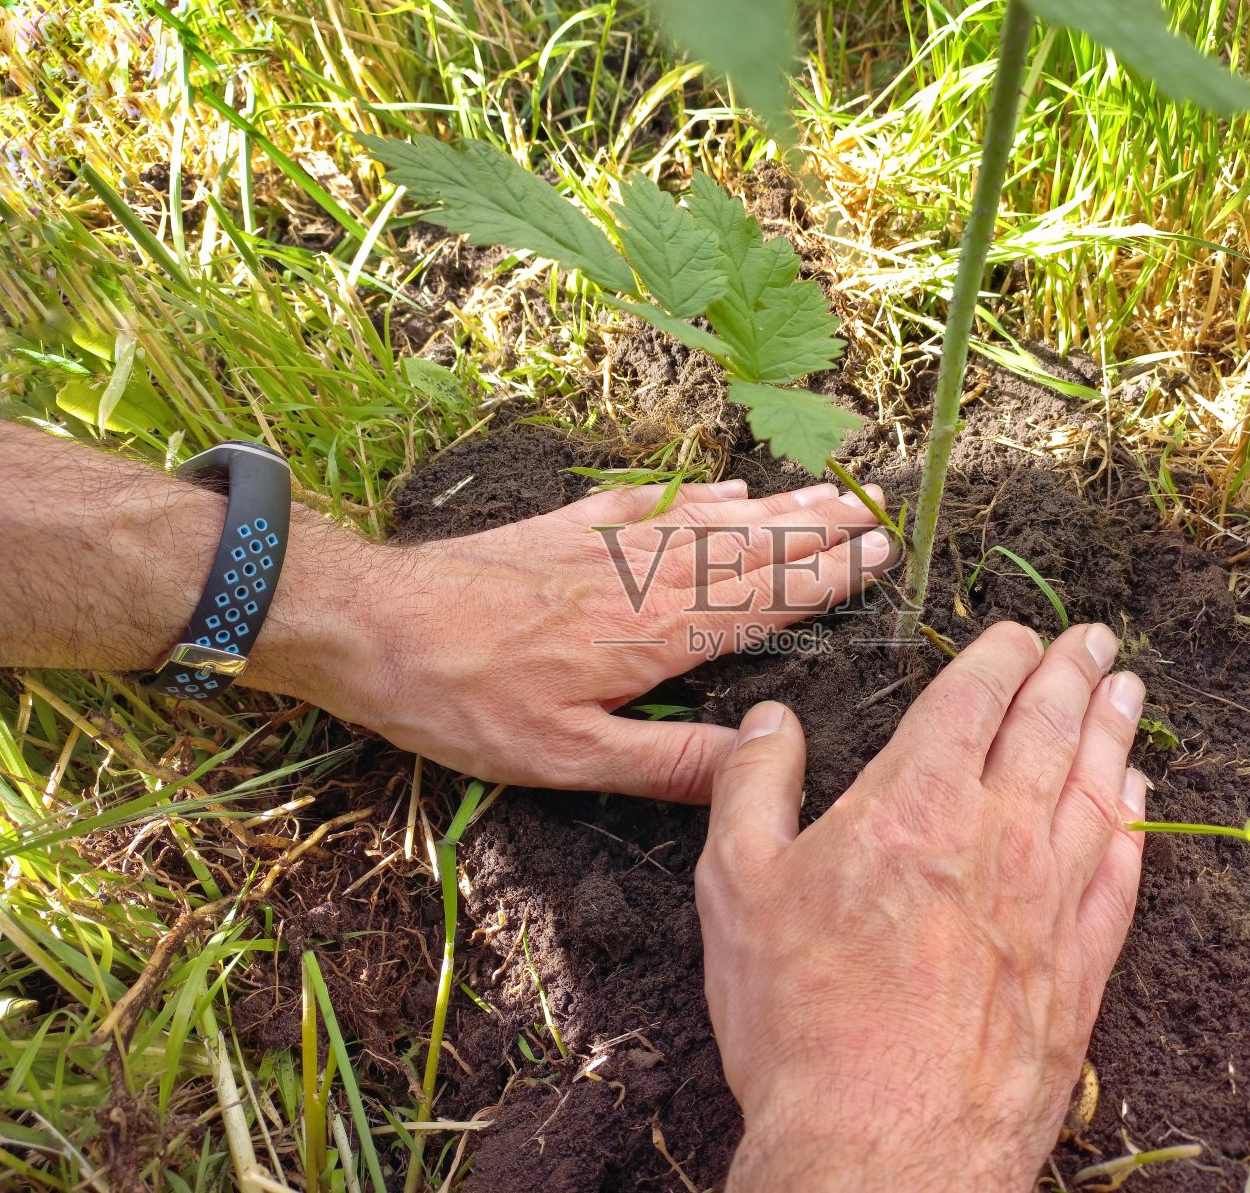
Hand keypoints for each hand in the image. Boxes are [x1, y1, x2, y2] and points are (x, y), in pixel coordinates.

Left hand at [260, 480, 896, 800]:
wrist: (371, 623)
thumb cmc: (464, 701)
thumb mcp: (565, 759)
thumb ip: (666, 762)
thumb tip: (758, 760)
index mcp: (653, 636)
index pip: (761, 600)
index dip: (823, 578)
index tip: (878, 552)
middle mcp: (641, 579)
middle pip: (747, 549)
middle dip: (814, 531)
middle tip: (872, 510)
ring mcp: (601, 546)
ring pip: (706, 521)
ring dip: (771, 509)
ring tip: (822, 494)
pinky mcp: (560, 531)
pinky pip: (645, 505)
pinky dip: (691, 495)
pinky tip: (720, 486)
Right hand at [694, 621, 1146, 1190]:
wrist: (883, 1144)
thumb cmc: (802, 1017)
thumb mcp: (737, 887)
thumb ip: (753, 786)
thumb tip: (772, 720)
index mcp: (914, 802)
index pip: (972, 698)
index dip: (1000, 655)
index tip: (1018, 634)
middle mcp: (998, 834)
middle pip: (1049, 728)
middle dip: (1072, 672)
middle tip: (1095, 637)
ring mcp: (1051, 899)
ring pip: (1097, 787)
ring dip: (1114, 728)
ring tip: (1127, 689)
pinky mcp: (1082, 964)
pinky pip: (1121, 868)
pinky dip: (1133, 819)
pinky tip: (1136, 795)